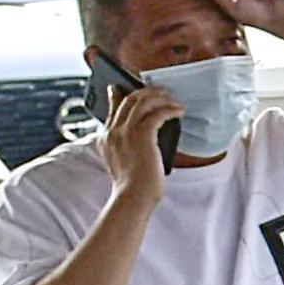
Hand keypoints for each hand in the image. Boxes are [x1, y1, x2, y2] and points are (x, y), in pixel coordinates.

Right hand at [97, 80, 181, 196]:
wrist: (133, 197)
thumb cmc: (133, 185)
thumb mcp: (124, 161)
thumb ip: (128, 144)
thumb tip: (148, 129)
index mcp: (106, 138)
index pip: (113, 108)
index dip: (121, 94)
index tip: (126, 87)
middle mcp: (113, 131)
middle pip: (129, 99)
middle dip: (147, 92)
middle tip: (161, 91)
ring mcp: (125, 132)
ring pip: (142, 101)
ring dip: (160, 97)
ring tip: (172, 99)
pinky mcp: (142, 135)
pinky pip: (157, 113)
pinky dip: (169, 109)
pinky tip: (178, 111)